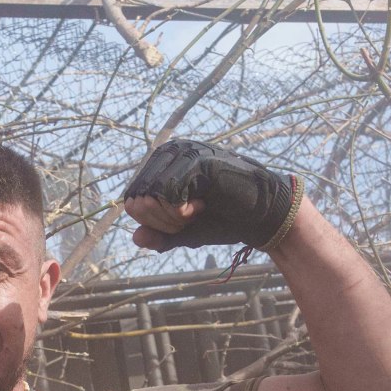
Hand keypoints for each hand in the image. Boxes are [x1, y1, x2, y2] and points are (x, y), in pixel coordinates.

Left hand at [121, 139, 299, 252]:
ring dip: (172, 217)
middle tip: (190, 217)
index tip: (181, 220)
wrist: (259, 217)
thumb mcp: (184, 232)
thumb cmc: (224, 219)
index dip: (152, 222)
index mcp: (161, 165)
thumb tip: (135, 238)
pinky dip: (180, 211)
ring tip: (197, 211)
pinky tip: (202, 205)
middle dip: (161, 221)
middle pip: (137, 199)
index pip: (131, 199)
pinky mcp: (197, 160)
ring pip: (150, 197)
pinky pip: (167, 194)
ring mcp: (183, 153)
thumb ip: (160, 235)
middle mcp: (169, 153)